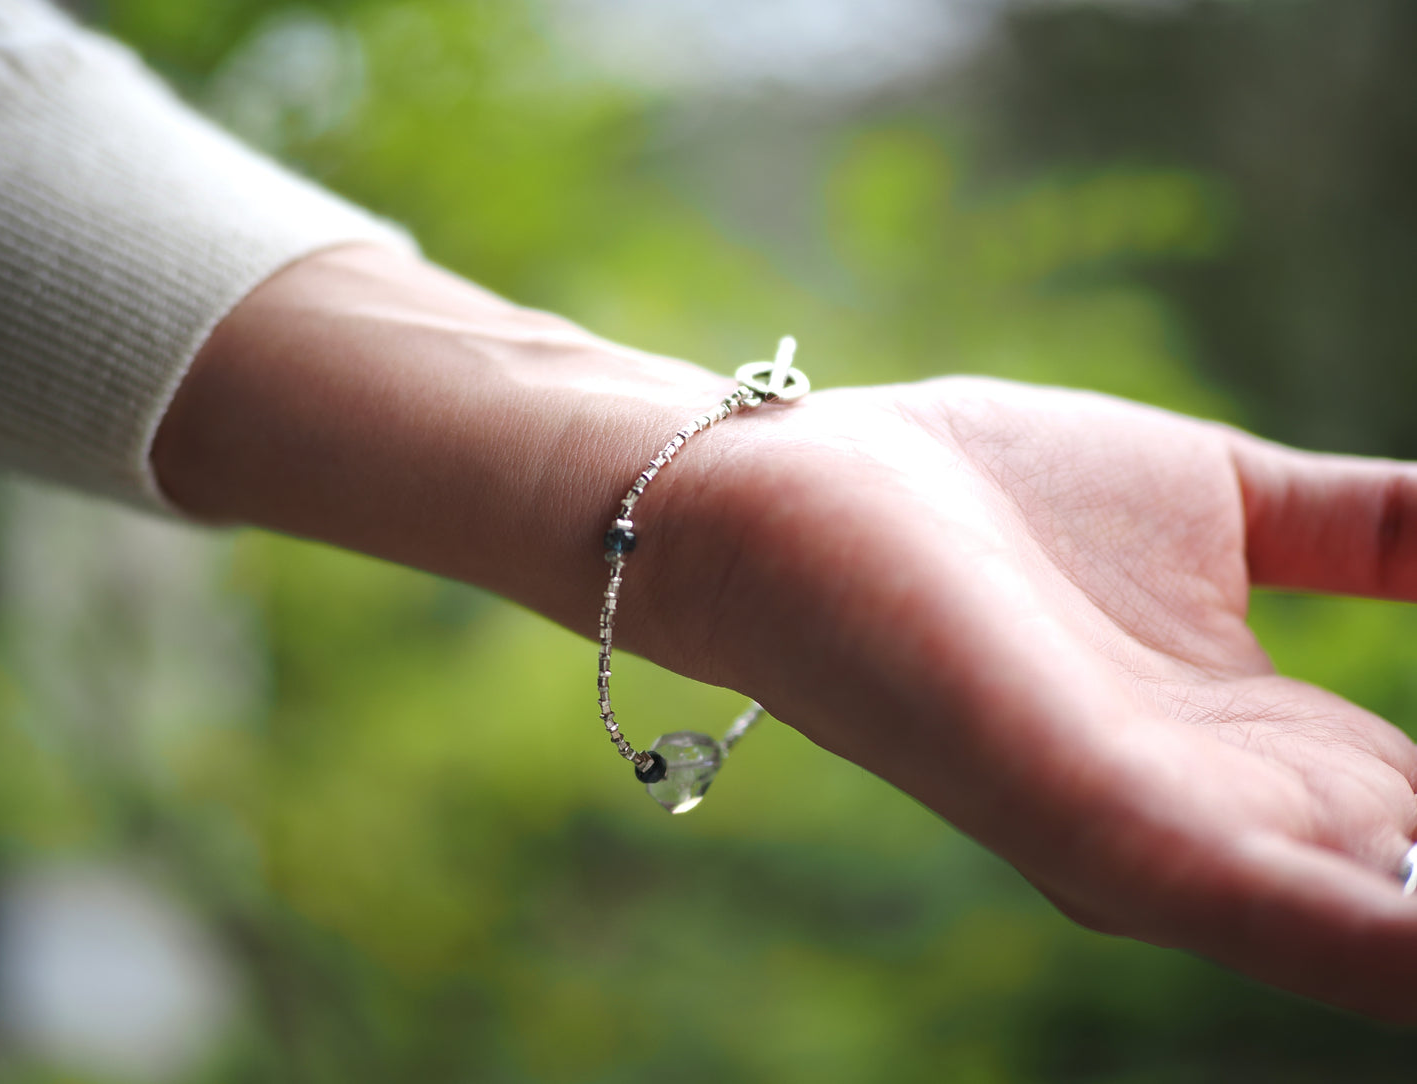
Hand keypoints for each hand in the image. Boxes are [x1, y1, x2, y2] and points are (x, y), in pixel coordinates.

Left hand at [156, 247, 1416, 1019]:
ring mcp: (1144, 842)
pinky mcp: (1085, 827)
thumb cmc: (948, 482)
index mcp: (1246, 759)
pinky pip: (1297, 908)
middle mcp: (1205, 828)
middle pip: (1407, 898)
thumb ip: (1351, 522)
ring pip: (1368, 929)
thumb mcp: (1203, 495)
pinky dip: (1400, 923)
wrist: (735, 493)